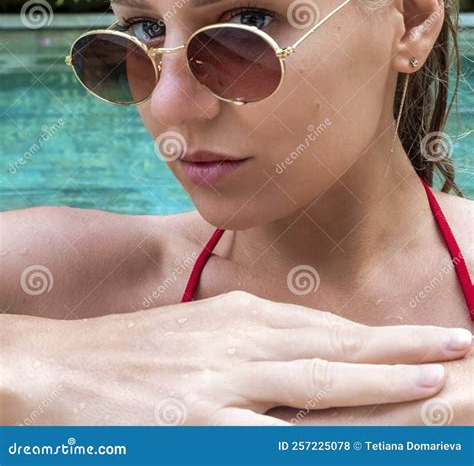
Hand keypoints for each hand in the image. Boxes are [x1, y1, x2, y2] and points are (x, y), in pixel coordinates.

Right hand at [3, 292, 471, 425]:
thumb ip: (252, 341)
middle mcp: (239, 344)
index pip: (328, 329)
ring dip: (377, 386)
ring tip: (431, 385)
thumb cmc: (134, 355)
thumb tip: (305, 354)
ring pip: (316, 384)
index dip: (382, 338)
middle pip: (335, 349)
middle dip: (401, 352)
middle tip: (456, 348)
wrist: (59, 368)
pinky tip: (351, 440)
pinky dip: (313, 438)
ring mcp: (220, 385)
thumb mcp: (201, 332)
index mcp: (241, 320)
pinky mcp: (197, 424)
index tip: (428, 341)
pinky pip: (271, 437)